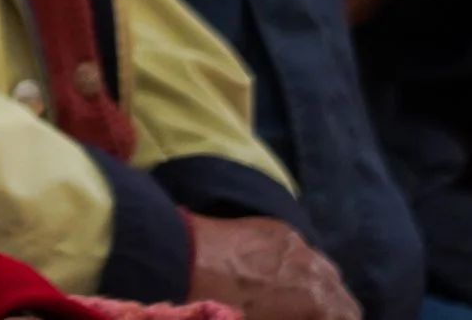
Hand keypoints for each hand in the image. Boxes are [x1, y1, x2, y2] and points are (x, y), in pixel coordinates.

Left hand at [186, 213, 359, 319]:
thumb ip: (295, 316)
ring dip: (317, 282)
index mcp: (318, 304)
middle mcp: (319, 272)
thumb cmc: (225, 305)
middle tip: (311, 313)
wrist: (189, 260)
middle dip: (333, 307)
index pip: (349, 317)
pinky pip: (301, 249)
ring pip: (325, 268)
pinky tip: (274, 266)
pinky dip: (296, 261)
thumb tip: (297, 314)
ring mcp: (301, 246)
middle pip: (341, 294)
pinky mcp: (280, 228)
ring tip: (295, 291)